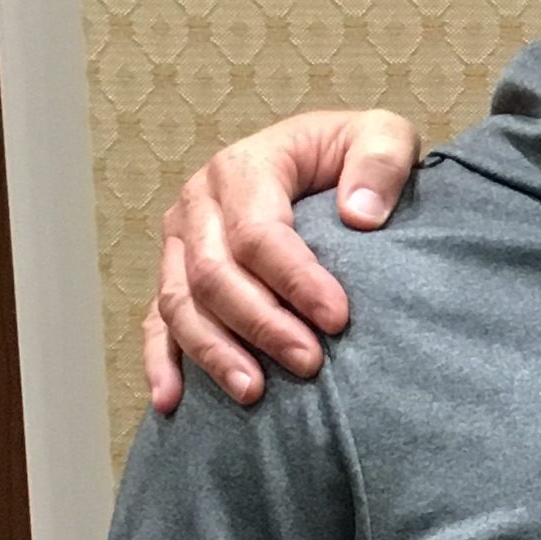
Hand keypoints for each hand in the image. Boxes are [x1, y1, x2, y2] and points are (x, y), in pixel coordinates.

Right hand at [143, 107, 419, 410]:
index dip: (296, 280)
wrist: (323, 161)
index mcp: (243, 167)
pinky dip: (160, 363)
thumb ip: (380, 163)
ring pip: (180, 304)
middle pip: (213, 274)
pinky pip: (156, 323)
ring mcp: (179, 243)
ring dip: (214, 352)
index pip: (259, 232)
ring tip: (254, 392)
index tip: (338, 319)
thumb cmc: (352, 155)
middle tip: (308, 362)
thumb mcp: (384, 136)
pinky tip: (170, 402)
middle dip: (261, 324)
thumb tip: (359, 216)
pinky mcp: (174, 276)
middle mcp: (198, 204)